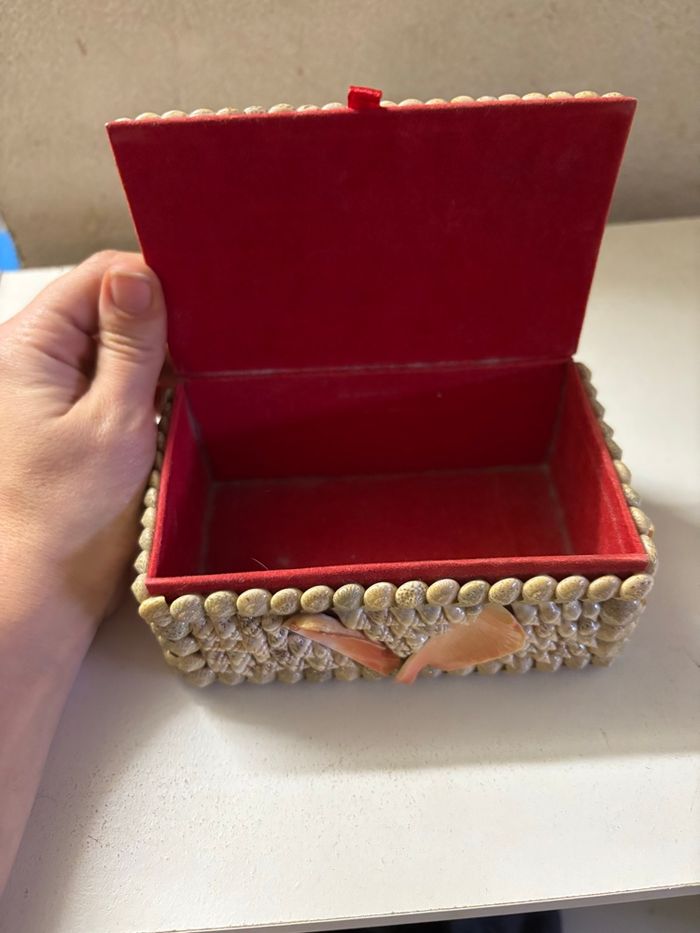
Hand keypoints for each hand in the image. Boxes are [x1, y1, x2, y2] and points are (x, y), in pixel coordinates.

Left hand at [0, 250, 165, 642]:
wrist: (39, 582)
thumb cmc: (68, 508)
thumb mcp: (113, 420)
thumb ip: (130, 346)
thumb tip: (140, 275)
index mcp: (27, 345)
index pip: (94, 277)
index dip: (149, 281)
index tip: (200, 303)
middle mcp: (33, 357)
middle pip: (103, 306)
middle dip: (156, 320)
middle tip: (208, 345)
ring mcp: (51, 388)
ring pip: (112, 342)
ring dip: (153, 355)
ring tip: (195, 374)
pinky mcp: (69, 416)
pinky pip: (110, 378)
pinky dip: (142, 383)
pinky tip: (173, 399)